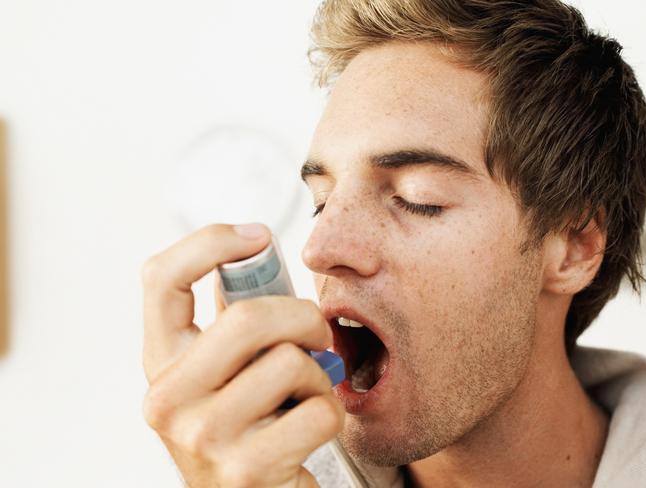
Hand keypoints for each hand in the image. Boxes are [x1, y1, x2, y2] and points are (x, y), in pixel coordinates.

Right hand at [141, 224, 343, 487]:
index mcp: (161, 361)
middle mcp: (167, 398)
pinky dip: (330, 411)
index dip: (211, 242)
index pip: (161, 279)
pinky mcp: (246, 471)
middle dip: (302, 315)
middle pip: (247, 317)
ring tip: (306, 390)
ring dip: (317, 372)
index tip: (258, 236)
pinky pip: (318, 410)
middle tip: (317, 330)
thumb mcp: (226, 367)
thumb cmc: (247, 419)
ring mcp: (202, 438)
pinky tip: (310, 426)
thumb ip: (232, 318)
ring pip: (289, 362)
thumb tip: (257, 250)